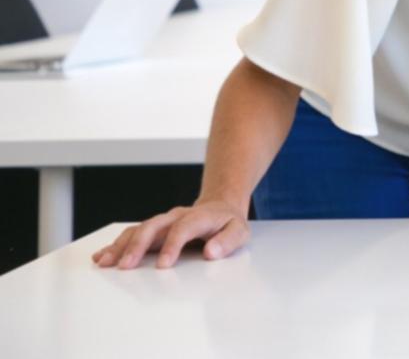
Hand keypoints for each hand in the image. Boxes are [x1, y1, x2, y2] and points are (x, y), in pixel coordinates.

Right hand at [91, 199, 249, 269]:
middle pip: (153, 227)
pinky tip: (101, 256)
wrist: (220, 208)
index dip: (172, 246)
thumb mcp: (240, 231)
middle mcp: (176, 217)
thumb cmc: (228, 224)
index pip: (183, 228)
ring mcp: (163, 222)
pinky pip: (132, 234)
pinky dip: (116, 245)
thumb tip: (212, 252)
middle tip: (125, 267)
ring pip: (138, 230)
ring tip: (105, 262)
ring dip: (120, 246)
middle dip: (138, 246)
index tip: (164, 266)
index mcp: (199, 217)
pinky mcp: (154, 229)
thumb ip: (228, 241)